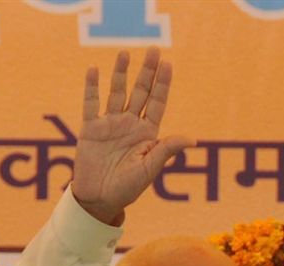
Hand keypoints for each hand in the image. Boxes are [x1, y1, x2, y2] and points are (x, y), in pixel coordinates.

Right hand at [72, 48, 193, 225]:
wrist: (99, 199)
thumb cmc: (127, 189)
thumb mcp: (149, 169)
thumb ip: (166, 150)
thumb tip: (192, 140)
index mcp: (147, 134)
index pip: (157, 103)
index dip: (163, 84)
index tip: (168, 64)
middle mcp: (130, 124)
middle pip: (140, 92)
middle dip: (147, 72)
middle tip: (154, 49)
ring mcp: (110, 124)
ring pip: (117, 92)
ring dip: (121, 73)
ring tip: (126, 52)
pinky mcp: (91, 128)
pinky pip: (91, 103)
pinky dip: (92, 87)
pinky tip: (94, 70)